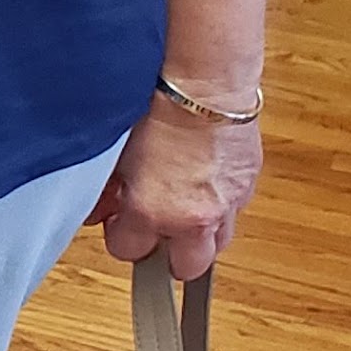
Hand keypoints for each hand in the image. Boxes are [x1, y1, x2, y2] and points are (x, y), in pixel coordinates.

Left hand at [98, 96, 261, 280]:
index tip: (122, 224)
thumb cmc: (156, 106)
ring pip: (218, 242)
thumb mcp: (117, 152)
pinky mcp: (249, 182)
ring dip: (201, 233)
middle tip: (158, 230)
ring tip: (184, 207)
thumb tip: (101, 209)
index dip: (124, 238)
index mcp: (153, 210)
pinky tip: (204, 180)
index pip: (130, 252)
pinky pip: (236, 208)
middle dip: (172, 254)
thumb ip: (108, 190)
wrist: (203, 83)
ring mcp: (228, 202)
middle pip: (188, 267)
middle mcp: (195, 216)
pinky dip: (221, 203)